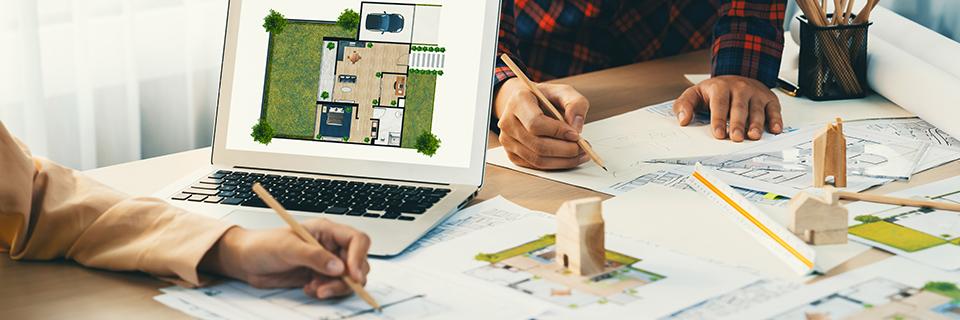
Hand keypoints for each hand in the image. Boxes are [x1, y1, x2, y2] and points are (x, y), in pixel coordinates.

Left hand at [200, 218, 371, 299]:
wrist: (247, 262)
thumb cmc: (263, 246)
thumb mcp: (287, 248)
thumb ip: (314, 256)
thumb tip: (338, 267)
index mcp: (326, 231)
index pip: (356, 240)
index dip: (358, 256)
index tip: (351, 274)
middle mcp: (331, 246)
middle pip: (357, 262)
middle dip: (348, 278)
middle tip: (328, 288)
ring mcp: (327, 263)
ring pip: (349, 278)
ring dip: (336, 288)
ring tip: (315, 289)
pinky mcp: (320, 277)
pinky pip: (335, 287)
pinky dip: (326, 292)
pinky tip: (309, 289)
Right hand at [494, 78, 588, 169]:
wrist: (525, 104)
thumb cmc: (544, 97)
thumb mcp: (563, 92)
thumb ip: (575, 104)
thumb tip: (577, 128)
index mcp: (518, 101)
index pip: (535, 123)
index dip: (557, 132)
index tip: (576, 135)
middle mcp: (508, 122)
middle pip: (537, 145)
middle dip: (565, 150)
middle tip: (583, 148)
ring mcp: (507, 140)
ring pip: (537, 159)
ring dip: (563, 160)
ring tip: (580, 154)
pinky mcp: (512, 154)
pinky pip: (535, 166)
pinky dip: (555, 165)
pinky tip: (568, 158)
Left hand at [674, 75, 782, 141]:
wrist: (735, 77)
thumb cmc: (714, 92)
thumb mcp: (694, 94)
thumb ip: (684, 106)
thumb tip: (683, 120)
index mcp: (720, 87)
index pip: (719, 104)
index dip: (718, 120)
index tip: (718, 134)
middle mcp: (740, 88)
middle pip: (739, 107)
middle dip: (738, 123)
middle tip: (736, 138)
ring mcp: (755, 93)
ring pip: (757, 109)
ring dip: (756, 123)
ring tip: (754, 136)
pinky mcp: (769, 98)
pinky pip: (774, 109)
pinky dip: (776, 119)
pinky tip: (775, 129)